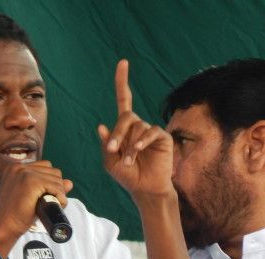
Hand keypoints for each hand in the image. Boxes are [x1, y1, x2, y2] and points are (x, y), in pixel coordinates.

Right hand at [0, 160, 72, 249]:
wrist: (4, 227)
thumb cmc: (16, 215)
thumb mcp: (32, 197)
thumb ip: (48, 187)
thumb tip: (70, 183)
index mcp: (15, 168)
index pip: (45, 166)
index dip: (51, 182)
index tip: (48, 196)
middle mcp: (19, 167)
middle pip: (53, 171)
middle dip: (57, 187)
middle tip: (51, 202)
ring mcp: (25, 173)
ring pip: (57, 179)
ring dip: (60, 193)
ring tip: (52, 205)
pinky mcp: (31, 182)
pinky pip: (56, 187)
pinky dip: (60, 198)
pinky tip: (56, 205)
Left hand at [98, 60, 173, 200]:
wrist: (145, 189)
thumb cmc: (127, 176)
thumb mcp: (110, 162)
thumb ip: (107, 145)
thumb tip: (101, 126)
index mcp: (124, 128)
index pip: (123, 99)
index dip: (122, 82)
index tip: (123, 63)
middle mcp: (138, 126)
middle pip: (126, 117)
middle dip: (118, 132)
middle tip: (114, 149)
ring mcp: (150, 131)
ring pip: (137, 128)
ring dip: (129, 147)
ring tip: (128, 161)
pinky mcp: (162, 137)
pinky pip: (151, 132)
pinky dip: (142, 141)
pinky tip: (138, 150)